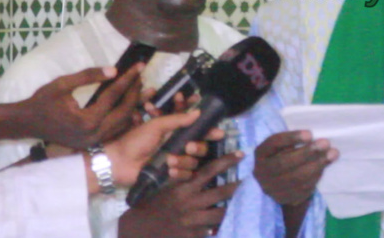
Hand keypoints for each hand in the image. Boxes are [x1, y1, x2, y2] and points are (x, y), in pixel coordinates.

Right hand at [20, 64, 143, 148]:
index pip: (113, 96)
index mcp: (87, 120)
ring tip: (141, 88)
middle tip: (141, 76)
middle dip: (135, 92)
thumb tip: (114, 70)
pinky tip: (131, 105)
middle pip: (124, 111)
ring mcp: (94, 141)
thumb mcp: (62, 84)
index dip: (128, 79)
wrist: (27, 123)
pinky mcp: (92, 143)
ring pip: (123, 123)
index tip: (139, 66)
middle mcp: (94, 134)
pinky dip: (125, 116)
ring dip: (133, 105)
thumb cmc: (42, 101)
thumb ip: (88, 76)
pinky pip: (115, 129)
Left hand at [102, 111, 225, 187]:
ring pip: (194, 161)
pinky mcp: (172, 174)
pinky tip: (169, 170)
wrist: (120, 162)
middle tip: (189, 146)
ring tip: (170, 160)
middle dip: (198, 146)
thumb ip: (177, 118)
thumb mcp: (156, 125)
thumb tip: (198, 111)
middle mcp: (178, 144)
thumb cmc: (135, 140)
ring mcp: (176, 160)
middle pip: (201, 145)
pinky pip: (186, 175)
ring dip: (184, 161)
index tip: (216, 128)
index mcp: (175, 130)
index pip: (197, 127)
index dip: (207, 126)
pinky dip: (179, 172)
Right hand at [119, 151, 242, 237]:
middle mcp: (191, 203)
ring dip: (228, 210)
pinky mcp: (192, 237)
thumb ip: (181, 181)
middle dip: (235, 187)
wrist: (138, 230)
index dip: (226, 161)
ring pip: (220, 214)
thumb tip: (196, 170)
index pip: (208, 171)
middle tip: (246, 183)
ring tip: (235, 208)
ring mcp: (192, 221)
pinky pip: (210, 232)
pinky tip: (217, 229)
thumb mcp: (165, 189)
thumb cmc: (151, 207)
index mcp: (184, 188)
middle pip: (221, 192)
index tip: (240, 154)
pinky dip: (214, 230)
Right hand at [254, 130, 335, 206]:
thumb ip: (294, 142)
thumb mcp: (282, 146)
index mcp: (261, 154)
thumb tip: (315, 139)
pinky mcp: (284, 199)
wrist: (275, 182)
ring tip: (332, 154)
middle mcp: (262, 172)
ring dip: (317, 165)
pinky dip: (315, 178)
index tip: (309, 134)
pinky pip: (302, 190)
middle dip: (307, 153)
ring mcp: (272, 188)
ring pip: (296, 179)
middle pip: (284, 163)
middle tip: (325, 143)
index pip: (273, 143)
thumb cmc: (281, 156)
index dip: (291, 138)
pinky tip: (323, 167)